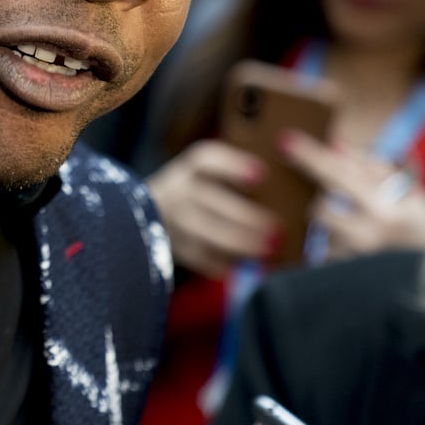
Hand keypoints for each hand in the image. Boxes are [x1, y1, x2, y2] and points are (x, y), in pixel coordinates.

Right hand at [147, 140, 281, 277]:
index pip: (205, 160)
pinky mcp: (173, 246)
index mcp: (190, 170)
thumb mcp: (203, 173)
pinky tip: (245, 263)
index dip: (232, 166)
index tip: (261, 174)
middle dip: (247, 218)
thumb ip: (235, 173)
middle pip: (211, 201)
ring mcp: (173, 220)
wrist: (146, 212)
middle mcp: (178, 192)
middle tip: (277, 230)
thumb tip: (276, 181)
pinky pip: (200, 257)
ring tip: (268, 249)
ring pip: (206, 233)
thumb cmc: (192, 190)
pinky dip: (225, 262)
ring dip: (241, 243)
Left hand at [279, 131, 424, 259]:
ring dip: (335, 230)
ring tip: (363, 233)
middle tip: (351, 209)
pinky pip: (326, 257)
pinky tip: (360, 252)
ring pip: (322, 234)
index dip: (311, 158)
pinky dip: (338, 251)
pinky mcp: (346, 276)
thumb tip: (335, 146)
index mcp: (385, 207)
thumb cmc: (420, 225)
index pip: (338, 175)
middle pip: (319, 208)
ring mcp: (355, 259)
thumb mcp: (408, 192)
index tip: (285, 141)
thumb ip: (371, 166)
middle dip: (328, 206)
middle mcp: (368, 233)